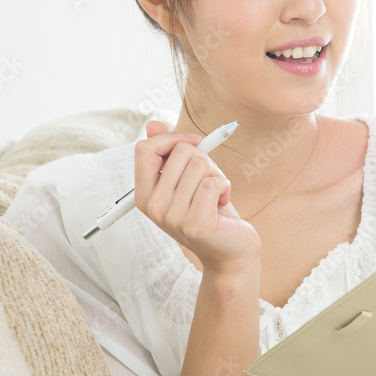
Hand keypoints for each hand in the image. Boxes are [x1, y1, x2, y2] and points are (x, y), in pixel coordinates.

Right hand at [133, 120, 260, 274]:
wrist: (231, 251)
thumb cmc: (210, 211)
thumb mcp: (187, 179)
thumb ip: (169, 154)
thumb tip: (152, 124)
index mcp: (145, 194)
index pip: (145, 149)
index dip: (171, 138)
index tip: (194, 141)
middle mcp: (153, 206)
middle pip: (180, 151)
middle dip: (204, 159)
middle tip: (208, 182)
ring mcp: (172, 216)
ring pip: (199, 164)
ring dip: (216, 175)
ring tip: (215, 195)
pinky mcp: (195, 223)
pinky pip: (212, 182)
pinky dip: (224, 187)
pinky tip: (222, 204)